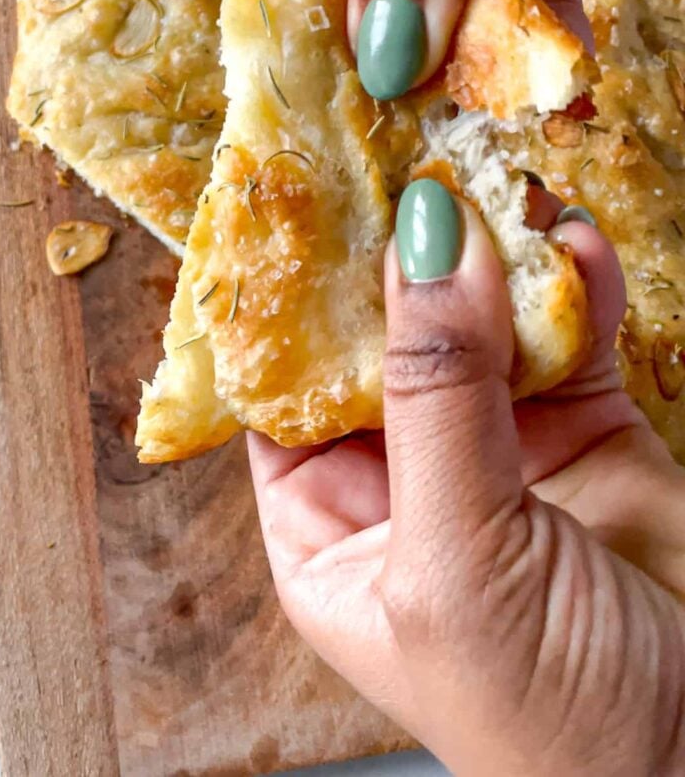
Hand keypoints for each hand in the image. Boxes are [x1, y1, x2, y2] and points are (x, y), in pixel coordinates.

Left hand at [249, 183, 684, 775]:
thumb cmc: (549, 718)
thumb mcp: (456, 561)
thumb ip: (437, 396)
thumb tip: (422, 239)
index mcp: (332, 528)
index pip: (283, 389)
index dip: (287, 299)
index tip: (295, 197)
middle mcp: (406, 476)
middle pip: (384, 337)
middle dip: (396, 253)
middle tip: (400, 152)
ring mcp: (499, 443)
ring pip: (479, 317)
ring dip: (489, 247)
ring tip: (492, 174)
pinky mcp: (587, 425)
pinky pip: (569, 329)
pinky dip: (572, 279)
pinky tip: (570, 237)